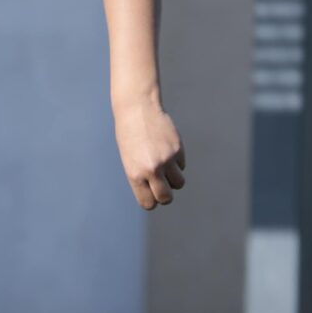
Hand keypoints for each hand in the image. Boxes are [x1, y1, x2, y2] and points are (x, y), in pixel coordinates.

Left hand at [113, 94, 184, 209]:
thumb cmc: (130, 136)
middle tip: (162, 186)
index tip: (151, 196)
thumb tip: (158, 192)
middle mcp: (152, 169)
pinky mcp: (178, 149)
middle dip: (165, 196)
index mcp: (135, 174)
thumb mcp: (129, 160)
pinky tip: (166, 149)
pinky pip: (182, 166)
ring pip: (179, 183)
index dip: (151, 201)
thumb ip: (142, 177)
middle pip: (166, 197)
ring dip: (174, 179)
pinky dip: (177, 162)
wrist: (137, 110)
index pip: (148, 203)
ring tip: (164, 166)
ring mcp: (166, 159)